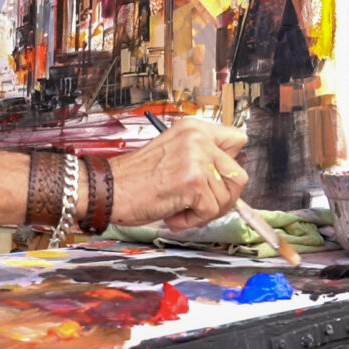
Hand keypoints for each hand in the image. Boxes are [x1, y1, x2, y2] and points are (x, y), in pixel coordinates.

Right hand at [109, 118, 247, 231]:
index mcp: (194, 128)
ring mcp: (197, 158)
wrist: (109, 189)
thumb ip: (202, 157)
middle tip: (200, 204)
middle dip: (223, 197)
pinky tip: (174, 213)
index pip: (238, 139)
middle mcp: (198, 138)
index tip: (215, 179)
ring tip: (181, 207)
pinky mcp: (194, 181)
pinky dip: (193, 220)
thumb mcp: (174, 152)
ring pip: (227, 197)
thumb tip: (231, 178)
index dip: (229, 165)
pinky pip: (211, 211)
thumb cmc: (136, 177)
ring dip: (205, 211)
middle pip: (238, 174)